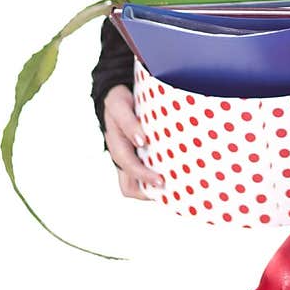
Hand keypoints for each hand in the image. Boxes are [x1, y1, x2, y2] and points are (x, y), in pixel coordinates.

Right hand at [103, 85, 164, 200]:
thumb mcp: (120, 108)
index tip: (160, 180)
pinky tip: (173, 176)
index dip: (143, 176)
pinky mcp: (136, 158)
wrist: (115, 98)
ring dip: (152, 190)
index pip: (129, 169)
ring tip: (173, 189)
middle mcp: (121, 158)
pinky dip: (154, 181)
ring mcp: (128, 160)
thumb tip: (141, 141)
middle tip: (171, 190)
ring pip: (135, 186)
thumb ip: (129, 123)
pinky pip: (142, 178)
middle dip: (149, 192)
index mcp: (116, 147)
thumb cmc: (119, 103)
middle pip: (129, 187)